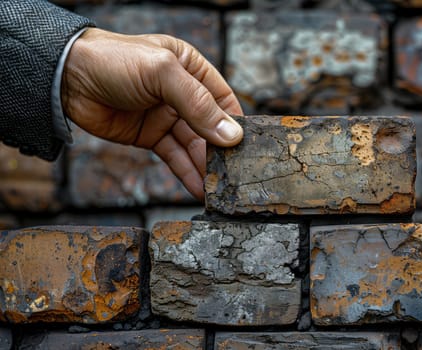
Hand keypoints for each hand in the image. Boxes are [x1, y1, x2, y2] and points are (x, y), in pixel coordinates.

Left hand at [61, 28, 242, 200]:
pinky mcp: (151, 137)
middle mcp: (182, 93)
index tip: (248, 148)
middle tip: (235, 176)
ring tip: (220, 190)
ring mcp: (166, 116)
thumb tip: (231, 135)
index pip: (223, 99)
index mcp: (191, 68)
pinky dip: (187, 173)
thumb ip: (198, 105)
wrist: (67, 78)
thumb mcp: (162, 74)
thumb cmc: (114, 60)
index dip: (236, 124)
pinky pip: (175, 156)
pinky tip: (200, 188)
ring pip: (194, 146)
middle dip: (222, 152)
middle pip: (211, 127)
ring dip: (206, 168)